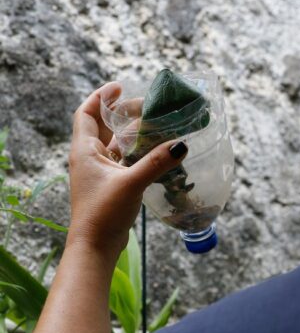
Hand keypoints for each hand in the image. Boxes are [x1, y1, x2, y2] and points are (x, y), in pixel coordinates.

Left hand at [67, 83, 187, 257]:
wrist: (95, 246)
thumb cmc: (104, 213)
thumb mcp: (132, 183)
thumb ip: (156, 162)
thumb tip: (181, 144)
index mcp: (85, 150)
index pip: (87, 113)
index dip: (101, 97)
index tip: (119, 86)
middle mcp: (89, 158)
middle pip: (104, 126)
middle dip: (123, 114)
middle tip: (147, 107)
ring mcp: (100, 172)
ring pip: (116, 144)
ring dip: (132, 133)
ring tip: (154, 124)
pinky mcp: (111, 185)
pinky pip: (124, 160)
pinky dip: (137, 152)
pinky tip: (154, 152)